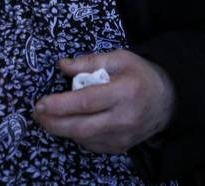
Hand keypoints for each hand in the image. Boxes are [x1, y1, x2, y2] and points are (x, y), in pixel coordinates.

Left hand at [33, 50, 174, 153]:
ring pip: (84, 139)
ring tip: (49, 118)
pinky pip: (92, 145)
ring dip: (62, 129)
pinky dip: (77, 135)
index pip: (86, 102)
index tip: (41, 103)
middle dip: (54, 122)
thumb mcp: (119, 58)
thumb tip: (62, 66)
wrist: (167, 100)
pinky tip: (72, 124)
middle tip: (37, 114)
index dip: (60, 105)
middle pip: (81, 127)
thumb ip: (90, 61)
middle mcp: (124, 118)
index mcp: (125, 92)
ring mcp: (123, 137)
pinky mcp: (121, 147)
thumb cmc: (141, 75)